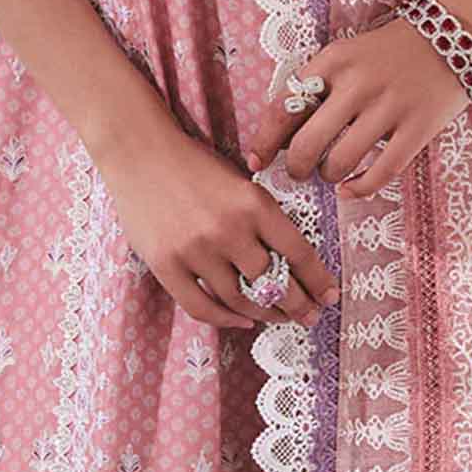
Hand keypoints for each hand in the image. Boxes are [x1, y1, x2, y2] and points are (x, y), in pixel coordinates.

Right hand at [94, 122, 340, 332]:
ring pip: (240, 300)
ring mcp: (196, 251)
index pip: (298, 252)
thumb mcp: (241, 183)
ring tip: (278, 318)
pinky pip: (202, 307)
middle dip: (298, 306)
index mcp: (254, 203)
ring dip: (264, 314)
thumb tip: (292, 265)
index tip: (330, 296)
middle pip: (273, 283)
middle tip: (309, 317)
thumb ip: (263, 220)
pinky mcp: (166, 266)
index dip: (318, 281)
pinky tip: (243, 320)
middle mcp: (229, 230)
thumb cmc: (196, 166)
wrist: (141, 152)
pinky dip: (226, 319)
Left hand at [245, 12, 470, 200]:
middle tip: (298, 172)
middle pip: (308, 144)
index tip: (257, 160)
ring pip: (340, 162)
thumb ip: (318, 87)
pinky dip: (358, 188)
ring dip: (328, 176)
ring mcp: (389, 107)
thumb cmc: (390, 52)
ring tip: (330, 173)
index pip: (284, 107)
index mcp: (333, 61)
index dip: (265, 141)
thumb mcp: (346, 54)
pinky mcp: (417, 128)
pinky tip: (349, 188)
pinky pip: (380, 173)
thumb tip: (283, 136)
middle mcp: (357, 83)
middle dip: (296, 167)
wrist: (453, 37)